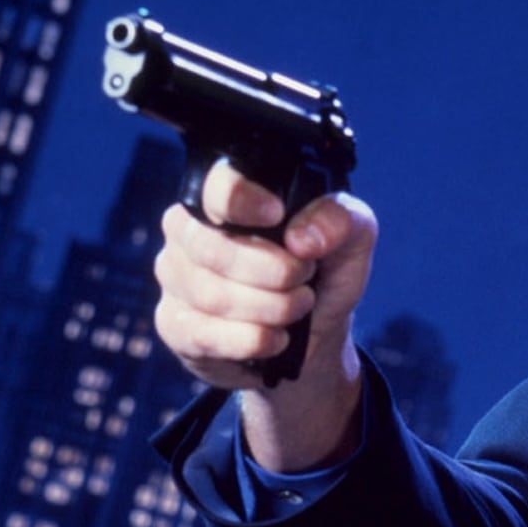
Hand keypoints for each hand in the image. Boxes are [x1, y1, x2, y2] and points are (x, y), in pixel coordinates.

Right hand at [153, 160, 377, 469]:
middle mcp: (189, 231)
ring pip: (212, 296)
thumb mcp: (351, 241)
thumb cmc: (323, 275)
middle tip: (304, 278)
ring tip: (298, 308)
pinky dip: (253, 340)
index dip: (243, 201)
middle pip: (212, 247)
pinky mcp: (176, 326)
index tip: (277, 215)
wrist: (316, 335)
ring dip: (271, 308)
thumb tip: (302, 238)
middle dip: (274, 271)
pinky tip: (276, 338)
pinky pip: (205, 334)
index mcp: (227, 198)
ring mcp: (176, 278)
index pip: (215, 186)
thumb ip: (340, 219)